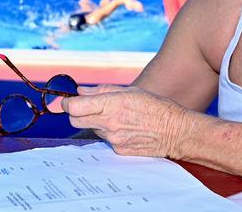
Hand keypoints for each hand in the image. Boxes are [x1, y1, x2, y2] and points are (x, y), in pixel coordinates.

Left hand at [62, 85, 187, 157]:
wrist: (174, 131)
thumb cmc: (154, 106)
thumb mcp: (129, 91)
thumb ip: (102, 91)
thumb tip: (80, 91)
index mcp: (111, 105)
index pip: (74, 107)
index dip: (67, 102)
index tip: (69, 99)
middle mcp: (109, 123)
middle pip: (75, 120)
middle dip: (75, 113)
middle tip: (85, 107)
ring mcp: (113, 139)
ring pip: (92, 129)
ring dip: (96, 122)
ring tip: (117, 116)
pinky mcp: (118, 150)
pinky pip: (105, 139)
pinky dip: (109, 132)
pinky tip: (125, 127)